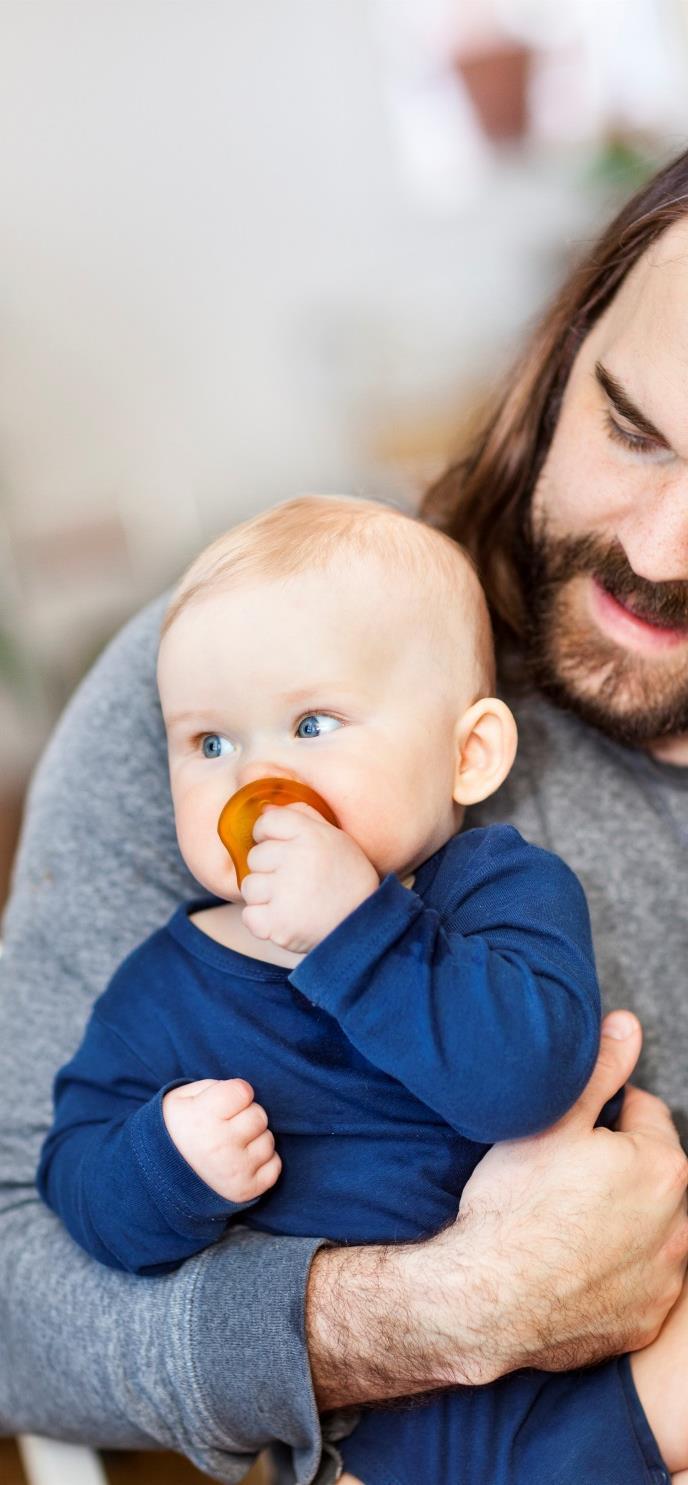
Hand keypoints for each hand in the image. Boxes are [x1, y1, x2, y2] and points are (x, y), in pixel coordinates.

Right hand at [162, 1077, 281, 1202]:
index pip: (243, 1091)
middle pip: (259, 1115)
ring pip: (268, 1140)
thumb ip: (213, 1087)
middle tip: (226, 1126)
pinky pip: (274, 1166)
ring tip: (230, 1146)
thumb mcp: (180, 1100)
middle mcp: (221, 1145)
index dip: (235, 1094)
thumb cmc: (175, 1132)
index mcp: (202, 1118)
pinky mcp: (246, 1190)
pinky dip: (262, 1163)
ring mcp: (235, 1170)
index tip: (223, 1104)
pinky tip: (240, 1162)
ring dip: (253, 1140)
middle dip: (245, 1116)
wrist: (159, 1180)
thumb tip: (244, 1092)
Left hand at [241, 803, 379, 953]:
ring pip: (249, 887)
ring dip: (264, 897)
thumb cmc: (347, 879)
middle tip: (295, 882)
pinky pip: (249, 916)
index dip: (268, 836)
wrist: (365, 925)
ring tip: (291, 902)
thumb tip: (264, 808)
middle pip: (254, 857)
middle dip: (269, 870)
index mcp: (311, 834)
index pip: (266, 822)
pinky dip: (263, 921)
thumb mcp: (335, 839)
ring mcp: (285, 892)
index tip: (282, 850)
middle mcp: (296, 858)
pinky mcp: (278, 924)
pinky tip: (285, 919)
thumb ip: (302, 818)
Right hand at [450, 1009, 687, 1375]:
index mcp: (663, 1167)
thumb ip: (599, 1070)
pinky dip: (614, 1271)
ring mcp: (665, 1280)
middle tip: (559, 1175)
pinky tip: (571, 1264)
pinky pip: (638, 1282)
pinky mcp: (644, 1321)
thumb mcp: (552, 1120)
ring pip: (648, 1228)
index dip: (601, 1115)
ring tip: (563, 1221)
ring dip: (622, 1220)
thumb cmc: (514, 1207)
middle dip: (617, 1168)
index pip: (643, 1113)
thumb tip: (627, 1026)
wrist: (484, 1301)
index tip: (567, 1132)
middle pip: (650, 1174)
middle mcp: (679, 1227)